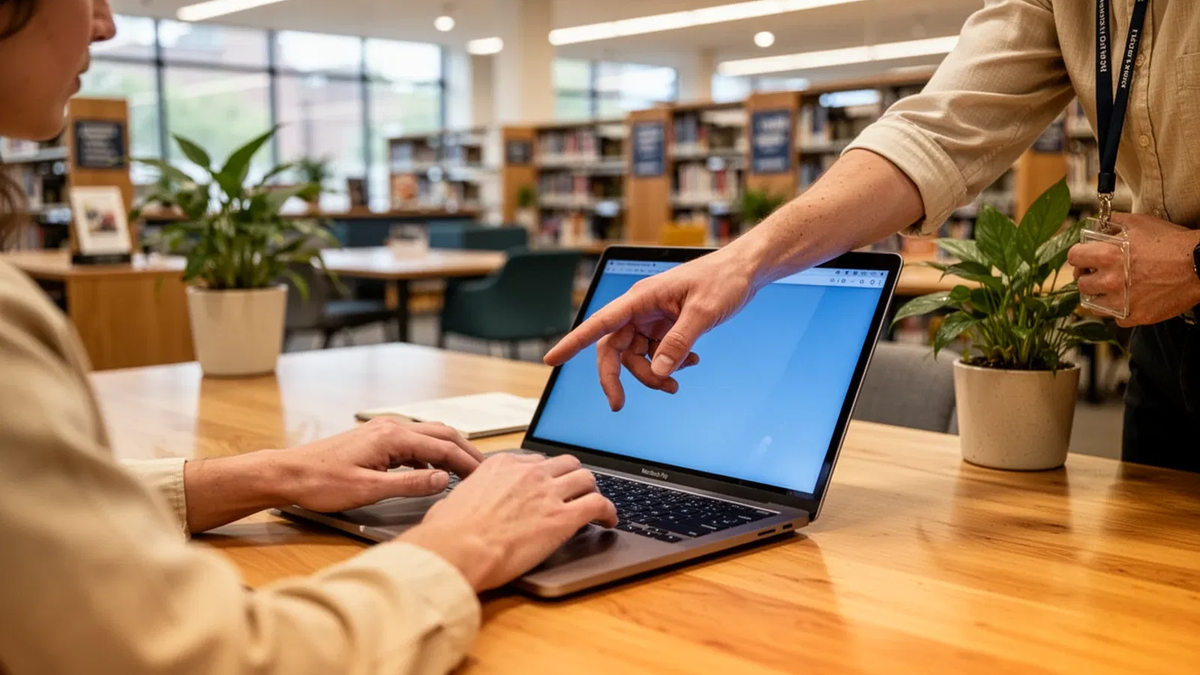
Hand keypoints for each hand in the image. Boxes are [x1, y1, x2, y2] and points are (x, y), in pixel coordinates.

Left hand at [272, 418, 484, 512]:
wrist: (288, 474)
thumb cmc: (322, 483)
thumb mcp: (369, 490)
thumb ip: (410, 485)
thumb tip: (443, 480)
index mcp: (393, 437)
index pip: (444, 447)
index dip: (468, 463)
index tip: (486, 476)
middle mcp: (391, 427)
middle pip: (442, 433)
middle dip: (466, 451)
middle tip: (485, 470)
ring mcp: (383, 431)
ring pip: (428, 436)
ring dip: (450, 450)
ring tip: (466, 470)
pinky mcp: (376, 439)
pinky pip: (414, 442)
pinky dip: (431, 453)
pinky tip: (432, 471)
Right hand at [399, 453, 616, 591]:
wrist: (457, 549)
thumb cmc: (448, 533)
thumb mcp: (454, 500)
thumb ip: (470, 496)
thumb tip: (463, 506)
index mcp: (502, 465)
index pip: (536, 461)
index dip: (546, 475)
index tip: (548, 486)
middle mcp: (529, 473)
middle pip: (566, 464)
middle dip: (573, 477)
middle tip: (575, 493)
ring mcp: (548, 493)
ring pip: (587, 479)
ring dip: (592, 491)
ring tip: (595, 506)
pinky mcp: (563, 517)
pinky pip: (598, 505)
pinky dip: (608, 511)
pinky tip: (609, 521)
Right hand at [543, 247, 758, 409]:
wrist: (745, 271)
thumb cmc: (723, 280)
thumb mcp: (703, 313)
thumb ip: (678, 343)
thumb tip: (658, 370)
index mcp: (641, 298)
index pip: (600, 323)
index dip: (573, 342)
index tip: (552, 359)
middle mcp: (640, 308)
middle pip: (614, 348)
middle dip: (618, 377)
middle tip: (618, 405)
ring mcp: (653, 318)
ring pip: (636, 356)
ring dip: (652, 374)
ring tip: (677, 382)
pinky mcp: (666, 325)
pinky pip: (656, 352)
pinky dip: (669, 363)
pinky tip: (691, 363)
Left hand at [1067, 212, 1199, 326]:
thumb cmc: (1172, 243)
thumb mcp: (1141, 223)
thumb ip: (1115, 222)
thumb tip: (1100, 224)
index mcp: (1107, 255)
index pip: (1073, 258)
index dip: (1079, 256)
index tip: (1084, 258)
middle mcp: (1110, 280)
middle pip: (1081, 284)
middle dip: (1088, 277)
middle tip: (1098, 274)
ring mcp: (1122, 301)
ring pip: (1093, 304)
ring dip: (1099, 296)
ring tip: (1111, 289)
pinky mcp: (1135, 316)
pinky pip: (1116, 319)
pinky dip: (1120, 310)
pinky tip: (1129, 300)